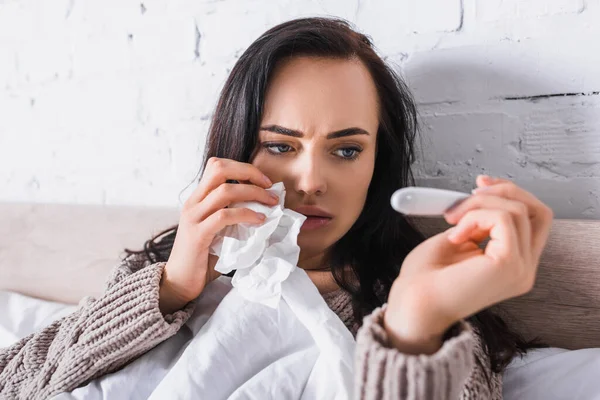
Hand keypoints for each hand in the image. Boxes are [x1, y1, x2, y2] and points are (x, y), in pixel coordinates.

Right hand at [159, 157, 277, 314]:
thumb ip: (234, 217)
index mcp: (197, 199)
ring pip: (225, 190)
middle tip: (269, 186)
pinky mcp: (197, 235)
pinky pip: (224, 216)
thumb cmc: (203, 258)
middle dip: (248, 172)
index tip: (263, 181)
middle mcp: (193, 203)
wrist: (179, 283)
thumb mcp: (219, 230)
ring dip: (253, 194)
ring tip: (271, 204)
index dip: (242, 168)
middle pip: (219, 169)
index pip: (216, 166)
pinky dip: (246, 214)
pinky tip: (259, 221)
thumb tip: (266, 209)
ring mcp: (193, 218)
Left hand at [384, 175, 553, 353]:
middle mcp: (524, 269)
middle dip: (504, 191)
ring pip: (518, 210)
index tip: (479, 185)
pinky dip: (475, 217)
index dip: (511, 195)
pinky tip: (456, 235)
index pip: (534, 220)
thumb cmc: (425, 278)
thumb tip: (482, 195)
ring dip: (478, 206)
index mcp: (514, 265)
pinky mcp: (509, 264)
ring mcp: (521, 269)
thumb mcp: (456, 239)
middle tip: (470, 193)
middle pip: (538, 212)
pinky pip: (503, 218)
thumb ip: (477, 222)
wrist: (412, 303)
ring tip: (453, 222)